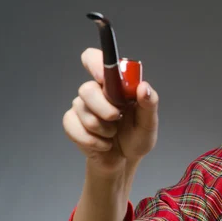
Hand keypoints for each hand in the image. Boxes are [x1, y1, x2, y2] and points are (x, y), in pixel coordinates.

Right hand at [63, 48, 158, 175]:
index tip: (103, 77)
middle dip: (103, 108)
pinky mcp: (72, 123)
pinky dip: (92, 141)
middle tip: (117, 118)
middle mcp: (96, 92)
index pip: (94, 59)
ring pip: (81, 110)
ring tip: (113, 134)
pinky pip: (73, 127)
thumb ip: (149, 104)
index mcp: (115, 85)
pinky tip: (103, 144)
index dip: (95, 63)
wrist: (124, 161)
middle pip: (86, 89)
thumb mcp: (149, 123)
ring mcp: (81, 107)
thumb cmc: (137, 138)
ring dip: (102, 128)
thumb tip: (144, 87)